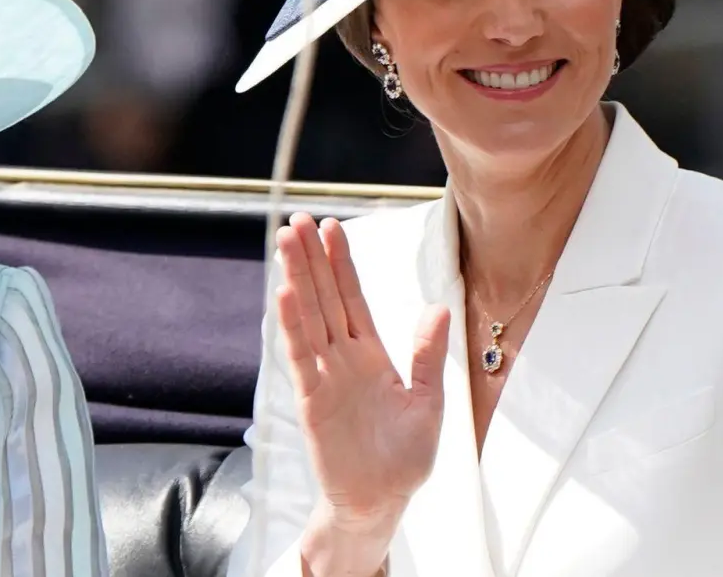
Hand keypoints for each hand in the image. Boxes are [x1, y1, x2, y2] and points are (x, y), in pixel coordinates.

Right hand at [276, 212, 450, 527]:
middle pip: (324, 298)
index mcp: (371, 355)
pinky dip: (292, 324)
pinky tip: (284, 293)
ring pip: (309, 316)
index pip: (353, 298)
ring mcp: (324, 376)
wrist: (381, 502)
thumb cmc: (404, 458)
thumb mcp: (428, 403)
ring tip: (285, 241)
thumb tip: (438, 308)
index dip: (342, 263)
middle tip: (297, 220)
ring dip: (297, 278)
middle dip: (311, 259)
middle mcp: (343, 359)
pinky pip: (301, 355)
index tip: (332, 227)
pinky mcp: (312, 399)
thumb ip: (429, 356)